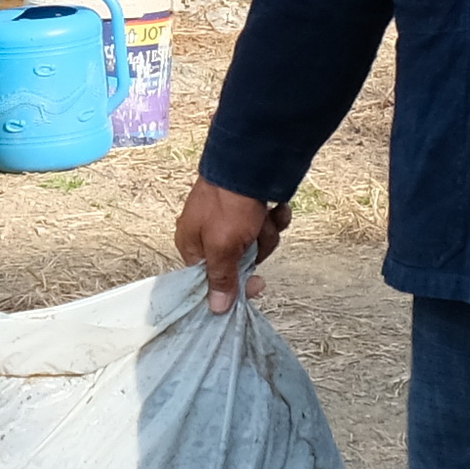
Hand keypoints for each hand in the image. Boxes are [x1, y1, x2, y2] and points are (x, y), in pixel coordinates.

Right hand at [176, 178, 287, 313]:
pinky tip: (276, 207)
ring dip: (267, 232)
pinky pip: (267, 224)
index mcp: (193, 245)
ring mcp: (231, 219)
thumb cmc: (229, 203)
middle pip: (240, 262)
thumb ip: (221, 279)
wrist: (249, 158)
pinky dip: (276, 217)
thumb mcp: (222, 247)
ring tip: (265, 216)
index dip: (236, 283)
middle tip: (256, 237)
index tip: (257, 284)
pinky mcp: (250, 207)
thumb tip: (215, 309)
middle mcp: (210, 234)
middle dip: (256, 249)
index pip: (212, 279)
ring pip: (257, 243)